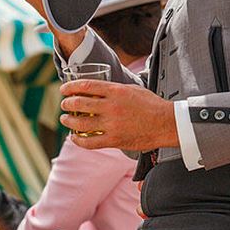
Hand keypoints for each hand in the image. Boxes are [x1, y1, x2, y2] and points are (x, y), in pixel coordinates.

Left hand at [60, 80, 178, 151]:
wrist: (166, 123)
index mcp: (116, 91)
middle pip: (80, 104)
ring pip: (81, 124)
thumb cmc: (152, 105)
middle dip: (67, 104)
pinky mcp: (115, 140)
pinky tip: (74, 138)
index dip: (71, 87)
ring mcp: (112, 125)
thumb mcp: (133, 89)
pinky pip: (90, 142)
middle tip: (64, 105)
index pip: (86, 86)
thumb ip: (115, 89)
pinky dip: (78, 140)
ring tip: (65, 120)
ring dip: (69, 121)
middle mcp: (112, 107)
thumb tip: (99, 88)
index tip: (64, 90)